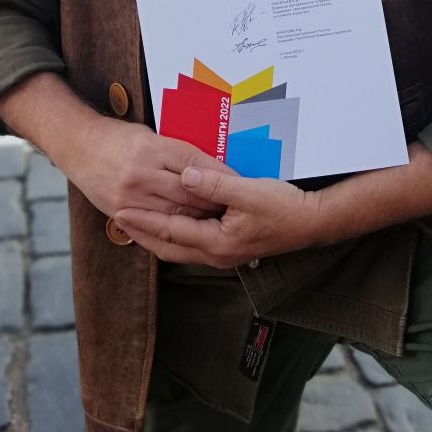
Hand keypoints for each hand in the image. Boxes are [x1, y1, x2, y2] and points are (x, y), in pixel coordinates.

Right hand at [62, 120, 227, 220]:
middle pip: (188, 193)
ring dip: (197, 219)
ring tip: (216, 221)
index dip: (219, 174)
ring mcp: (130, 195)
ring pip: (174, 214)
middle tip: (233, 207)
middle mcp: (142, 172)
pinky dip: (173, 230)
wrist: (78, 146)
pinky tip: (187, 232)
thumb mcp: (151, 135)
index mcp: (153, 147)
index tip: (236, 181)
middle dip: (213, 202)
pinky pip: (152, 227)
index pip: (195, 164)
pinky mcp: (120, 210)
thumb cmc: (119, 137)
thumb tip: (211, 168)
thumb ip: (178, 153)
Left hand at [114, 165, 323, 266]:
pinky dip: (174, 234)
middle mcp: (216, 255)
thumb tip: (183, 176)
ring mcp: (223, 254)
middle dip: (142, 234)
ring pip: (179, 248)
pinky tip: (170, 221)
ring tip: (136, 223)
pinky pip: (192, 243)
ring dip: (156, 236)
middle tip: (118, 220)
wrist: (312, 222)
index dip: (144, 222)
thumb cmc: (283, 207)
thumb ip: (213, 185)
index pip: (170, 232)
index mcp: (217, 243)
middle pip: (168, 248)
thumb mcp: (247, 191)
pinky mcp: (230, 247)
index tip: (120, 212)